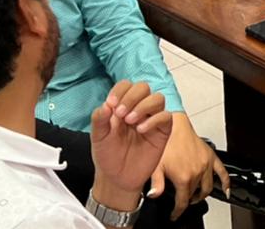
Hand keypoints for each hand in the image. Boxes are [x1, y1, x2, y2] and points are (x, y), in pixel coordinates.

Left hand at [90, 81, 172, 213]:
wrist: (117, 178)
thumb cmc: (108, 156)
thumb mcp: (98, 137)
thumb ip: (99, 120)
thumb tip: (105, 105)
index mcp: (122, 106)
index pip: (126, 86)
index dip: (120, 91)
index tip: (111, 104)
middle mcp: (139, 109)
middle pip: (143, 87)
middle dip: (131, 97)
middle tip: (120, 114)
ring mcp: (152, 119)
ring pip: (157, 98)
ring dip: (143, 106)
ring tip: (131, 121)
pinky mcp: (162, 131)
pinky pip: (165, 116)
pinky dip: (154, 119)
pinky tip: (141, 130)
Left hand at [152, 113, 229, 220]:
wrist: (173, 125)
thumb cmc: (164, 143)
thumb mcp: (155, 166)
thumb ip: (156, 184)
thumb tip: (153, 196)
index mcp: (184, 177)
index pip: (182, 202)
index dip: (177, 211)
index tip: (174, 215)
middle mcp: (197, 172)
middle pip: (194, 195)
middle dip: (188, 201)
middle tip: (182, 203)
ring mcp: (206, 165)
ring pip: (208, 187)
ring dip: (202, 194)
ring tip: (196, 197)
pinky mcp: (211, 156)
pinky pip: (222, 172)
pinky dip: (226, 182)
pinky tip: (227, 190)